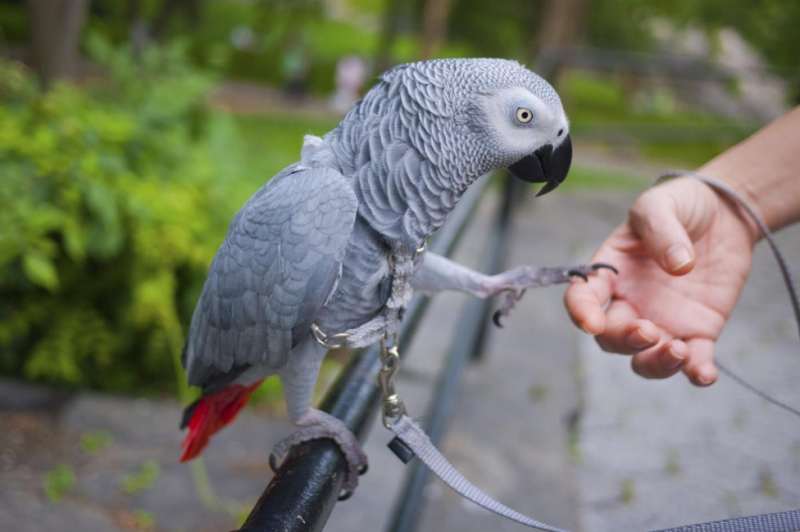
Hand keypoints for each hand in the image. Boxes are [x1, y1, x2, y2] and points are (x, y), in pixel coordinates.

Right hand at [564, 177, 758, 385]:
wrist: (725, 213)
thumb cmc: (681, 205)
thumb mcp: (661, 203)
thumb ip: (662, 229)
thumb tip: (679, 265)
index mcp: (610, 272)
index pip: (582, 298)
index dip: (581, 313)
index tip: (592, 322)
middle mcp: (630, 302)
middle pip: (610, 338)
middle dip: (624, 341)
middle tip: (649, 330)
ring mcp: (663, 320)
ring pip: (644, 359)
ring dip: (656, 364)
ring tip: (680, 352)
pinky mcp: (698, 330)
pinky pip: (693, 361)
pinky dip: (696, 373)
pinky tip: (704, 375)